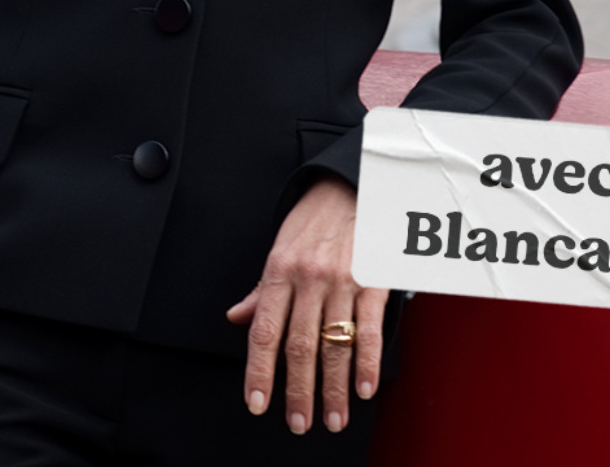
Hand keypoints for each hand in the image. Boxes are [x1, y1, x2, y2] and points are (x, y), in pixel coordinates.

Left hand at [226, 175, 387, 434]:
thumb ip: (262, 291)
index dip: (259, 371)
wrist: (349, 187)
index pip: (264, 331)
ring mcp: (341, 281)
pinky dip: (367, 363)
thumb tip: (237, 318)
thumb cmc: (312, 221)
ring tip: (332, 418)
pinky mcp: (372, 282)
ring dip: (334, 388)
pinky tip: (363, 388)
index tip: (257, 403)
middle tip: (298, 422)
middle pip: (299, 345)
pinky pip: (370, 329)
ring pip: (334, 344)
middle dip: (298, 391)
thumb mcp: (279, 249)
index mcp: (279, 272)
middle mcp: (308, 279)